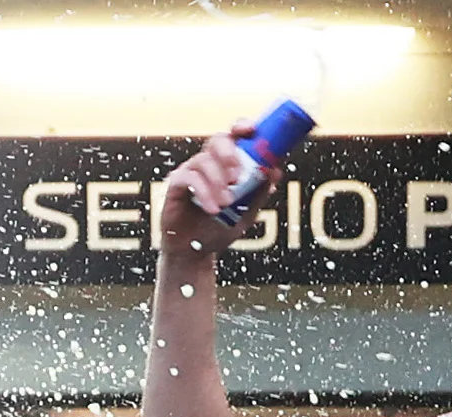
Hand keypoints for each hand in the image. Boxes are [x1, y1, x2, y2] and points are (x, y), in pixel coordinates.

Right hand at [156, 130, 261, 262]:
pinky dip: (204, 192)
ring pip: (204, 161)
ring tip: (226, 205)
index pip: (234, 137)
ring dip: (218, 182)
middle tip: (237, 176)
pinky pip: (189, 178)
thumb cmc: (219, 229)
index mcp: (226, 164)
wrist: (194, 253)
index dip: (242, 127)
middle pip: (217, 140)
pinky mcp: (176, 184)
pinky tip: (213, 209)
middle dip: (229, 153)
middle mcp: (208, 163)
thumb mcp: (246, 213)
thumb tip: (276, 171)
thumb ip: (260, 192)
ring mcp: (190, 171)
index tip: (251, 130)